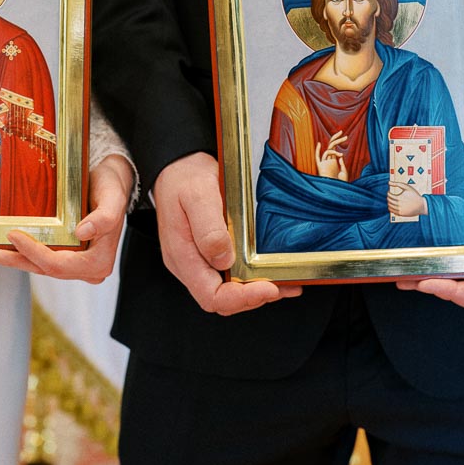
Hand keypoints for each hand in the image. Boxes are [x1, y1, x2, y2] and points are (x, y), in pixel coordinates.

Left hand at [0, 154, 132, 281]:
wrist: (112, 182)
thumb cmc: (112, 188)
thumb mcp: (113, 198)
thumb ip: (104, 217)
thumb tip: (82, 233)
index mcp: (98, 262)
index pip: (59, 265)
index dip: (34, 253)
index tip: (13, 235)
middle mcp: (88, 268)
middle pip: (46, 269)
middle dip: (16, 261)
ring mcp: (77, 264)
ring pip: (41, 267)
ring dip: (16, 260)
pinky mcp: (68, 256)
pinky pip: (43, 259)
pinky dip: (23, 254)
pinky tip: (7, 248)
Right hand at [154, 152, 301, 314]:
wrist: (178, 164)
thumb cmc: (183, 177)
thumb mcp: (197, 196)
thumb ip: (209, 229)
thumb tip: (223, 259)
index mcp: (182, 255)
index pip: (211, 296)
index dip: (241, 299)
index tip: (268, 287)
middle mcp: (189, 264)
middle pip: (222, 299)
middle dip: (253, 297)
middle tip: (283, 286)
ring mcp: (199, 260)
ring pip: (228, 290)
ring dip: (257, 291)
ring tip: (285, 284)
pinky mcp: (209, 253)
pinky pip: (230, 275)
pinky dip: (253, 279)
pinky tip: (271, 273)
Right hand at [315, 131, 348, 179]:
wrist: (336, 190)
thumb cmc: (341, 183)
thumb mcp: (343, 172)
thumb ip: (341, 163)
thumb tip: (341, 155)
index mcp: (334, 161)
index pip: (335, 148)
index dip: (338, 141)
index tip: (344, 135)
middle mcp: (329, 160)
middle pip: (331, 146)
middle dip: (337, 139)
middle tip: (342, 133)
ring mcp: (324, 163)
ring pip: (328, 149)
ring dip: (336, 143)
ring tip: (344, 139)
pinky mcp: (320, 166)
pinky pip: (318, 157)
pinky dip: (317, 150)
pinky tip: (319, 144)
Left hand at [387, 184, 425, 217]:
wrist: (422, 205)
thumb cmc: (414, 195)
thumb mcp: (407, 187)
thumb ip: (397, 184)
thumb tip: (389, 182)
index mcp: (399, 197)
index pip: (389, 195)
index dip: (388, 193)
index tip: (390, 192)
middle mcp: (398, 205)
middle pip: (389, 201)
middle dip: (388, 197)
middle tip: (391, 196)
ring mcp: (399, 210)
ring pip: (389, 206)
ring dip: (389, 203)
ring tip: (392, 200)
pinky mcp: (401, 214)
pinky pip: (392, 211)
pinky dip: (391, 208)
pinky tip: (394, 205)